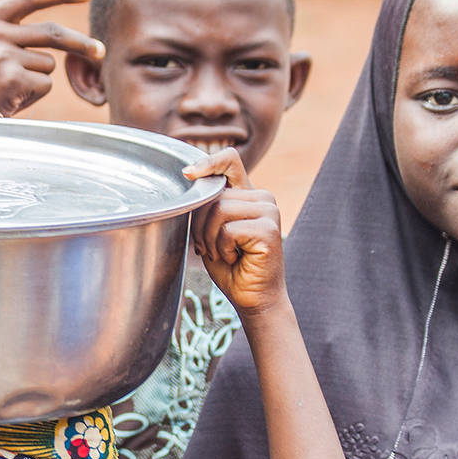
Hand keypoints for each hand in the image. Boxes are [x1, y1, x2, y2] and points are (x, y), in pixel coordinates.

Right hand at [0, 0, 102, 116]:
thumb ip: (4, 13)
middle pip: (51, 32)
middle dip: (80, 43)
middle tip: (101, 51)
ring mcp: (0, 56)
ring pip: (47, 64)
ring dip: (36, 81)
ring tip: (8, 92)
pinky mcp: (11, 80)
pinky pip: (43, 85)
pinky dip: (32, 97)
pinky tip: (8, 102)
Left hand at [186, 149, 285, 314]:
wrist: (253, 298)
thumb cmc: (231, 267)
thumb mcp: (211, 231)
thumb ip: (207, 208)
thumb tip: (188, 182)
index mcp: (247, 194)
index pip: (229, 160)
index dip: (208, 163)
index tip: (188, 174)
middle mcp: (262, 198)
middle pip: (213, 195)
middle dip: (200, 225)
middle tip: (211, 248)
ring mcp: (269, 211)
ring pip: (219, 210)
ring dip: (210, 239)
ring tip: (223, 254)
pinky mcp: (269, 229)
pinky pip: (228, 230)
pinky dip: (222, 249)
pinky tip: (235, 258)